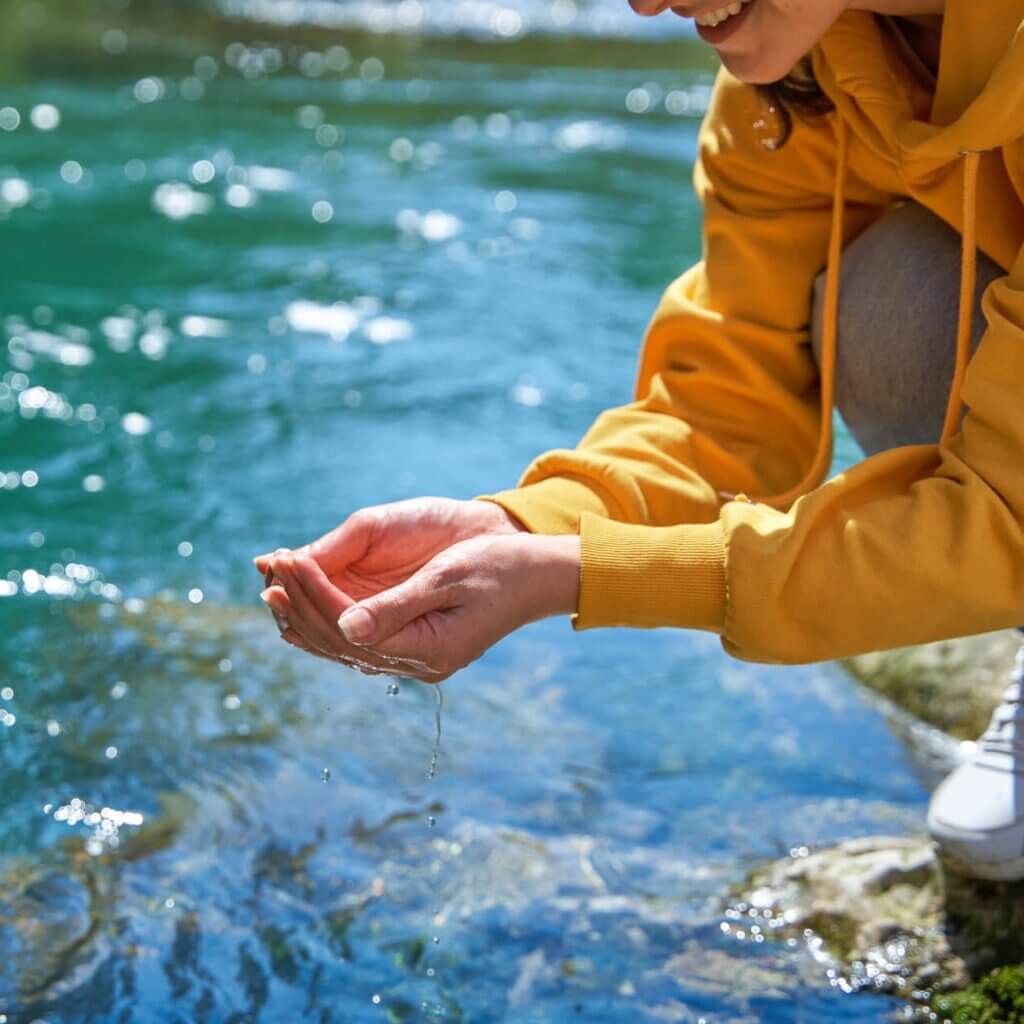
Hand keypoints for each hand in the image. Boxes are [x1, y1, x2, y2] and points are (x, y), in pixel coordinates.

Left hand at [266, 532, 579, 681]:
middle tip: (269, 569)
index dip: (316, 593)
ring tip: (274, 587)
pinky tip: (305, 604)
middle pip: (341, 642)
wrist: (537, 577)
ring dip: (307, 618)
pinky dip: (326, 623)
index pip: (351, 626)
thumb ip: (395, 605)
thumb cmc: (499, 567)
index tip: (289, 559)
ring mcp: (416, 660)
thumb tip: (343, 628)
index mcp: (428, 649)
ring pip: (344, 648)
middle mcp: (417, 664)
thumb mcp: (448, 578)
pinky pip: (358, 642)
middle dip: (303, 604)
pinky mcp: (415, 647)